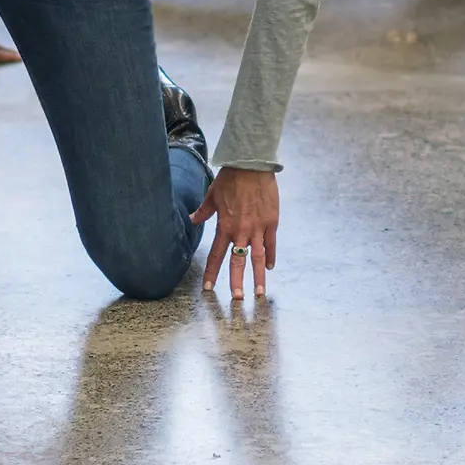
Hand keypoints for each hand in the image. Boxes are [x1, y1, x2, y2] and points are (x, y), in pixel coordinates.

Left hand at [191, 165, 278, 298]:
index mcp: (224, 226)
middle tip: (237, 299)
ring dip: (259, 277)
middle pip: (238, 261)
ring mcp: (258, 228)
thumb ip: (204, 211)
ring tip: (260, 293)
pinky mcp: (272, 222)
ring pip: (258, 257)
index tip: (208, 288)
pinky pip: (271, 244)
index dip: (212, 273)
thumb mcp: (213, 195)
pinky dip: (272, 256)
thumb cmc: (230, 179)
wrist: (251, 165)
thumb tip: (192, 219)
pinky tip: (271, 267)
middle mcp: (241, 231)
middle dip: (237, 282)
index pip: (216, 255)